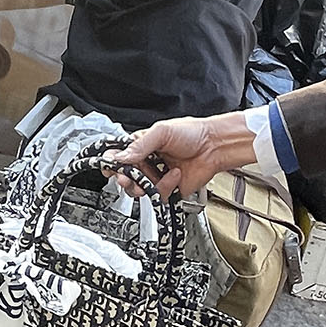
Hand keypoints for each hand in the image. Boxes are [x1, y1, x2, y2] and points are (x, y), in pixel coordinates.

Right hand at [109, 113, 252, 198]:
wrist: (215, 147)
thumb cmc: (193, 133)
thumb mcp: (162, 132)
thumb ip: (139, 146)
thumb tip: (121, 157)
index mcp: (142, 145)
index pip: (119, 156)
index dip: (112, 163)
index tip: (111, 167)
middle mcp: (148, 161)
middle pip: (125, 176)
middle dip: (125, 178)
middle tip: (126, 177)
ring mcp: (157, 175)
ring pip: (139, 189)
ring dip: (142, 186)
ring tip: (147, 180)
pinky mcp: (169, 188)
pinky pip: (158, 194)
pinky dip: (165, 186)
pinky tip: (174, 174)